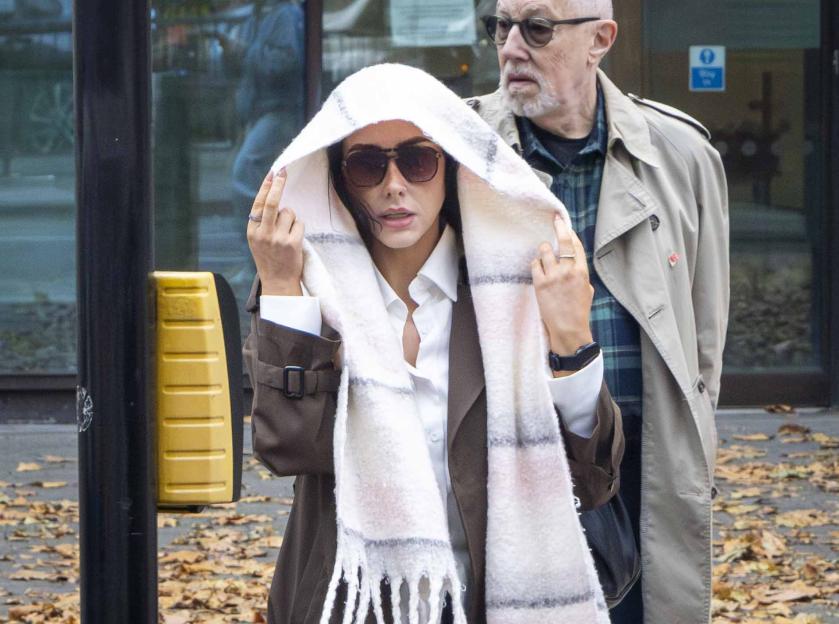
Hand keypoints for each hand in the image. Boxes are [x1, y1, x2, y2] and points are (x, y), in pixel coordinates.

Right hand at [247, 169, 304, 295]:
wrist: (278, 282)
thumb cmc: (270, 258)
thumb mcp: (258, 240)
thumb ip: (262, 221)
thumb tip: (272, 195)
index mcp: (252, 231)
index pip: (258, 203)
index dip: (266, 186)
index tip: (272, 173)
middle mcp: (263, 233)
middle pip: (272, 202)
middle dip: (278, 184)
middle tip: (283, 172)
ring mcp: (278, 238)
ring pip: (289, 212)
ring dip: (291, 218)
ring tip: (287, 233)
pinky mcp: (292, 243)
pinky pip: (299, 223)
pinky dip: (299, 228)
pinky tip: (294, 239)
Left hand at [531, 214, 594, 361]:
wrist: (568, 329)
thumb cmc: (579, 311)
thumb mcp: (587, 290)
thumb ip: (580, 274)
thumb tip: (571, 261)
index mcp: (582, 271)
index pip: (576, 245)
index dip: (570, 232)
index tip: (565, 225)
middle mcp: (568, 270)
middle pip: (562, 241)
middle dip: (559, 227)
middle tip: (555, 220)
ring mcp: (553, 276)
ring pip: (545, 251)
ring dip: (543, 250)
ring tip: (544, 255)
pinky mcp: (540, 284)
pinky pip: (534, 264)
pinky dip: (535, 264)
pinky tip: (538, 268)